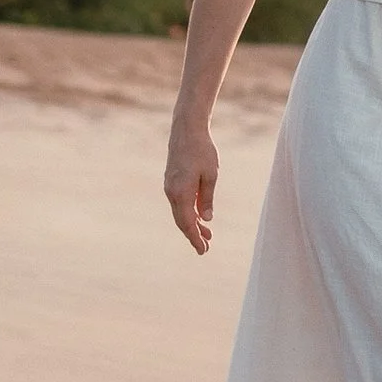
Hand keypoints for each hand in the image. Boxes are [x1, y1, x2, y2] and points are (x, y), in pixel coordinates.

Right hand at [165, 116, 218, 255]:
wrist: (187, 130)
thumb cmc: (202, 151)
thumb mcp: (211, 175)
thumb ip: (207, 198)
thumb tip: (206, 219)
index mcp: (181, 193)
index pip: (187, 223)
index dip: (195, 238)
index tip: (203, 250)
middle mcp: (172, 192)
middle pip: (181, 221)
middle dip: (193, 235)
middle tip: (205, 248)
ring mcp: (170, 187)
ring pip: (179, 212)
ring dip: (192, 224)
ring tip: (207, 234)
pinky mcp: (171, 181)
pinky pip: (179, 203)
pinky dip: (188, 212)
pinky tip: (199, 216)